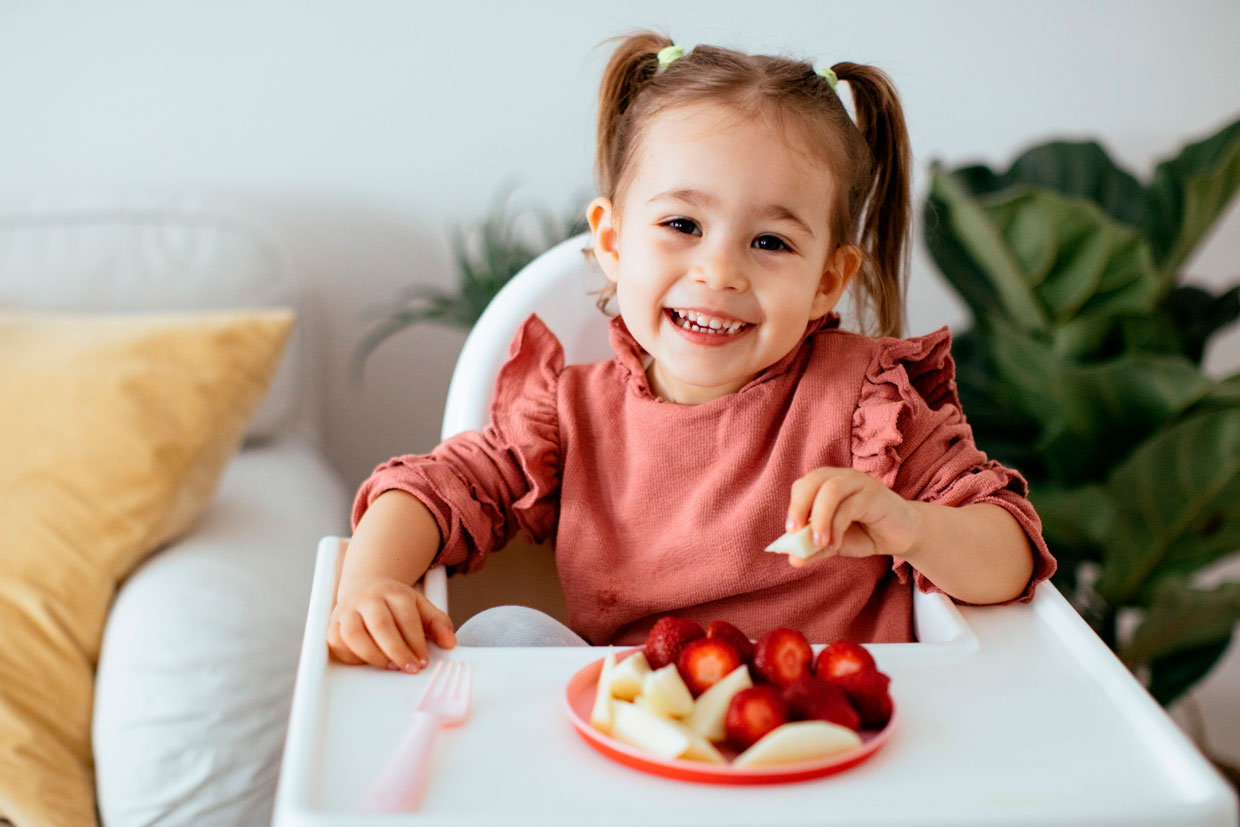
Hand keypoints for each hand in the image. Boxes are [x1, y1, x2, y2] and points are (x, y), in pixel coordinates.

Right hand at [327, 575, 456, 671]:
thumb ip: (438, 623)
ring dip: (373, 655)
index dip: (416, 642)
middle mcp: (369, 599)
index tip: (423, 661)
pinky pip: (337, 642)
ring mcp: (348, 610)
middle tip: (410, 668)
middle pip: (381, 625)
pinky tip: (368, 662)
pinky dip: (352, 656)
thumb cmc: (395, 605)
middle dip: (397, 651)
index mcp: (394, 593)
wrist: (365, 588)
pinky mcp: (332, 625)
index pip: (406, 617)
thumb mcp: (421, 607)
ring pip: (354, 633)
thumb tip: (450, 642)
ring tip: (389, 666)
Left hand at [784, 467, 920, 567]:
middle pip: (812, 481)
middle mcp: (841, 477)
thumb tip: (792, 559)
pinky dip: (838, 526)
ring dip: (819, 518)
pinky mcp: (875, 494)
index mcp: (826, 483)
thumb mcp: (835, 544)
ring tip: (819, 543)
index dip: (793, 506)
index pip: (803, 486)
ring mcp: (858, 483)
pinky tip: (837, 544)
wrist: (902, 536)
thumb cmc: (865, 533)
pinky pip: (850, 506)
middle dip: (799, 506)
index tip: (789, 532)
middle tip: (794, 532)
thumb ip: (814, 549)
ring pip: (830, 491)